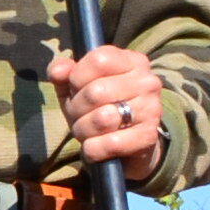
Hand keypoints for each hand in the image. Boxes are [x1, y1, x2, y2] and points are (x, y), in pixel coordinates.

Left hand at [49, 44, 167, 175]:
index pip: (99, 60)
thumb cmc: (98, 108)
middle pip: (96, 92)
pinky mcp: (149, 136)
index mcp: (132, 61)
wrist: (127, 145)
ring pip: (102, 119)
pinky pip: (110, 144)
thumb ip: (63, 74)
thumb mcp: (77, 88)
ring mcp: (151, 109)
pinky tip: (95, 147)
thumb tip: (58, 71)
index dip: (77, 77)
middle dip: (76, 109)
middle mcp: (147, 82)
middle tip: (79, 116)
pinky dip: (94, 149)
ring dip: (83, 130)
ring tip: (87, 131)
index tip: (76, 89)